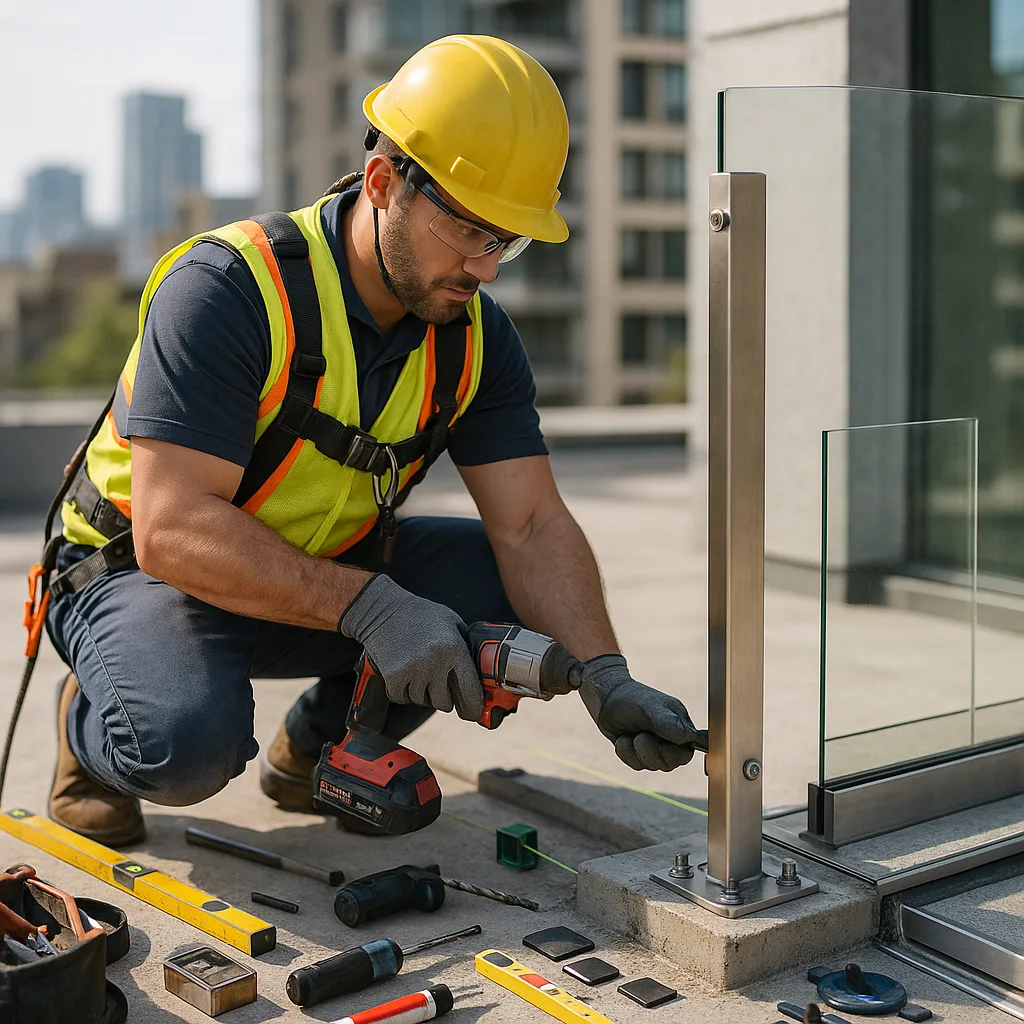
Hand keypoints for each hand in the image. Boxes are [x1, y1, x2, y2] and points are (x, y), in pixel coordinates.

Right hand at [339, 574, 483, 720]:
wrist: (383, 610)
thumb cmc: (421, 614)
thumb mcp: (452, 622)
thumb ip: (466, 645)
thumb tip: (481, 670)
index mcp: (455, 649)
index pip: (470, 691)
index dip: (473, 707)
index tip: (472, 713)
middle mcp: (436, 662)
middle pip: (444, 703)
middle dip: (442, 697)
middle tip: (437, 683)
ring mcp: (414, 671)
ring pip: (422, 701)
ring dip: (421, 692)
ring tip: (417, 670)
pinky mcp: (394, 677)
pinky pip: (403, 698)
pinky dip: (402, 691)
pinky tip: (404, 673)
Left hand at [580, 655, 701, 770]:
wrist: (606, 699)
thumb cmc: (632, 698)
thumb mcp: (650, 707)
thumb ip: (668, 722)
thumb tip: (688, 737)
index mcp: (681, 724)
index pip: (691, 748)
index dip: (677, 752)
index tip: (661, 743)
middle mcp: (671, 739)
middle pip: (671, 762)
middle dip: (652, 751)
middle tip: (641, 736)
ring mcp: (656, 748)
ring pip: (653, 765)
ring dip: (636, 750)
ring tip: (630, 734)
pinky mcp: (640, 755)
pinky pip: (637, 765)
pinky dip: (626, 753)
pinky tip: (623, 739)